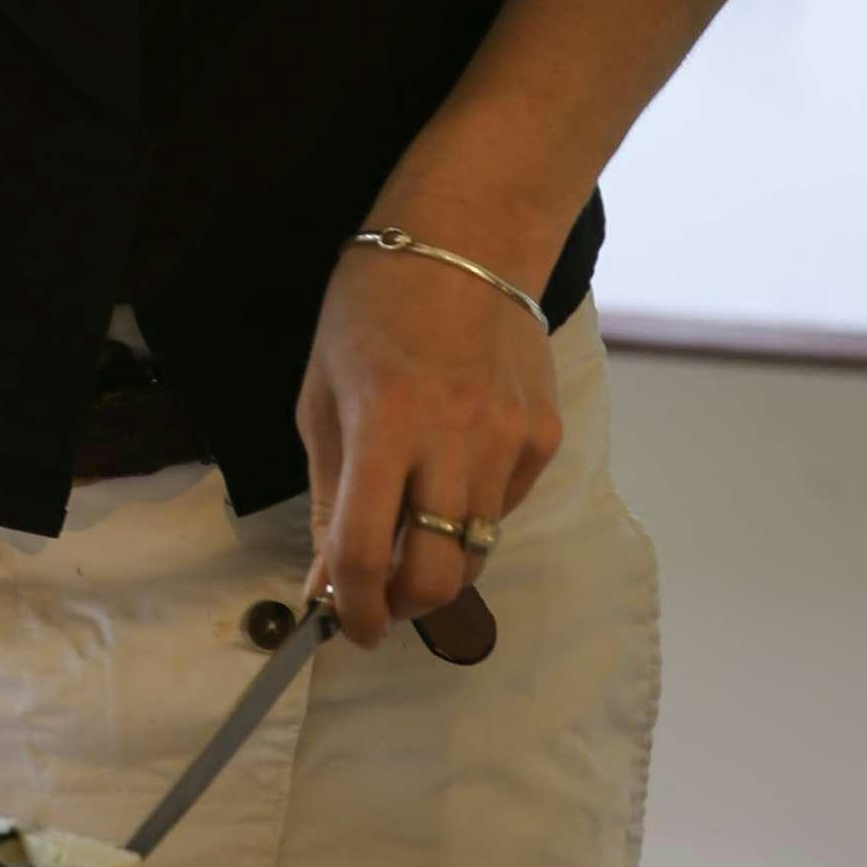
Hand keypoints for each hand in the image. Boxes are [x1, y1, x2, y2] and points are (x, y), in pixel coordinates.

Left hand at [295, 242, 563, 646]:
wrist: (464, 240)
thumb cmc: (373, 307)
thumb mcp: (322, 393)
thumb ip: (329, 492)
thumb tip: (329, 578)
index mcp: (385, 426)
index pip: (368, 552)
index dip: (354, 608)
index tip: (346, 626)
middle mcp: (454, 440)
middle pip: (441, 576)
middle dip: (405, 606)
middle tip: (382, 598)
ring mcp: (510, 440)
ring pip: (479, 550)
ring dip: (440, 561)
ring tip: (413, 525)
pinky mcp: (544, 436)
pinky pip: (505, 506)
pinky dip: (474, 511)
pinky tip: (452, 463)